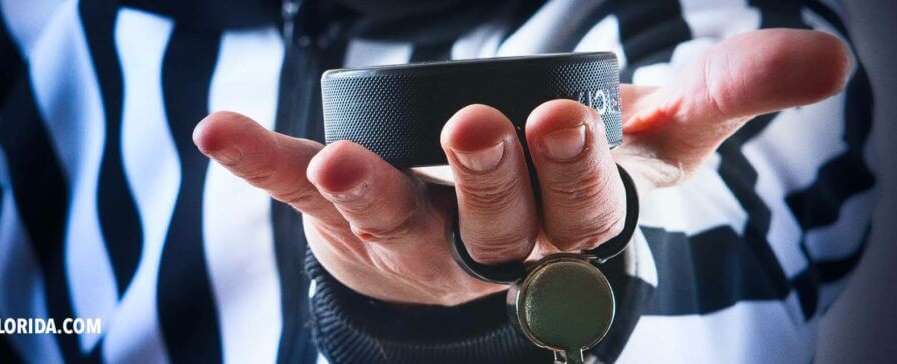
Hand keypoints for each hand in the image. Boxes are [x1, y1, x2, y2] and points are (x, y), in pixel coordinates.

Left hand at [193, 29, 850, 305]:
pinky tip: (219, 129)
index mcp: (571, 227)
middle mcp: (494, 248)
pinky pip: (303, 195)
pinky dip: (261, 163)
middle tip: (475, 131)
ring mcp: (418, 239)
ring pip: (397, 228)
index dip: (575, 169)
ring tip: (334, 164)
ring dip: (368, 196)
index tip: (567, 119)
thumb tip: (825, 59)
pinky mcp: (353, 222)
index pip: (581, 206)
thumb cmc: (581, 174)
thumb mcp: (667, 132)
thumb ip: (733, 93)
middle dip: (487, 181)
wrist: (502, 233)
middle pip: (492, 223)